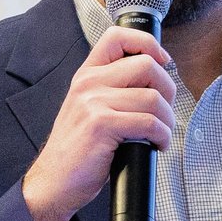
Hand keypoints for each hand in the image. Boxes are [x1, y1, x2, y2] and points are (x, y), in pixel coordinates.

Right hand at [20, 25, 176, 220]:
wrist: (53, 183)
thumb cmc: (76, 152)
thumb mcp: (88, 110)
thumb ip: (112, 91)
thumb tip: (154, 83)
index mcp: (86, 75)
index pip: (118, 37)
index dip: (148, 44)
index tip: (163, 61)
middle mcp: (88, 83)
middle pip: (147, 65)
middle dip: (168, 89)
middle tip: (165, 111)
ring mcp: (93, 103)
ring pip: (153, 97)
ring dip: (168, 120)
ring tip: (162, 134)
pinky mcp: (102, 125)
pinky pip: (149, 122)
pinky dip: (162, 136)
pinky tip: (157, 145)